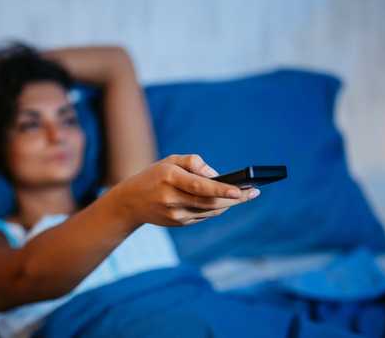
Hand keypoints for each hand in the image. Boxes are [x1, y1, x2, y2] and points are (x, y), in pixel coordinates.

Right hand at [104, 154, 259, 226]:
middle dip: (234, 198)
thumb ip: (194, 162)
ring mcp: (175, 215)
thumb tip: (216, 175)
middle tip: (253, 192)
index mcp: (169, 178)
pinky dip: (216, 208)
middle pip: (210, 201)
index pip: (200, 186)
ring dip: (229, 203)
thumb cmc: (153, 176)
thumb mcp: (169, 161)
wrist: (130, 203)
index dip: (222, 189)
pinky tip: (226, 201)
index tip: (241, 190)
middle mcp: (171, 199)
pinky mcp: (178, 224)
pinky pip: (204, 216)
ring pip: (210, 211)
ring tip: (245, 195)